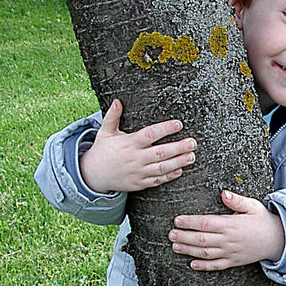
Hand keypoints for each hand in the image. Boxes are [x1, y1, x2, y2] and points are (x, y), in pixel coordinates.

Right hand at [79, 99, 196, 192]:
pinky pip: (156, 181)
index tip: (178, 124)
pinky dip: (168, 176)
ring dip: (178, 162)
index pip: (150, 134)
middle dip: (178, 148)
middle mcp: (135, 158)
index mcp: (129, 143)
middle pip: (160, 153)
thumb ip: (112, 116)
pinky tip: (180, 170)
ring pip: (161, 168)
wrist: (93, 175)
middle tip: (192, 143)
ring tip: (191, 156)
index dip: (165, 129)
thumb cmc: (103, 150)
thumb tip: (117, 101)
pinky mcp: (139, 184)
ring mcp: (138, 172)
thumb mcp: (105, 132)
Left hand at [169, 189, 284, 270]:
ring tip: (175, 246)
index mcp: (231, 225)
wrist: (278, 240)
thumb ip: (236, 200)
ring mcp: (230, 253)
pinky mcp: (234, 261)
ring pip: (205, 253)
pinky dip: (204, 266)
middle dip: (184, 236)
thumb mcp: (252, 206)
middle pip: (201, 239)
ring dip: (189, 250)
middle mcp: (229, 240)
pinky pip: (217, 266)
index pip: (206, 223)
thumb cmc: (263, 220)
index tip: (177, 220)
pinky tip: (192, 264)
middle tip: (170, 234)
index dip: (190, 222)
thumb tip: (223, 193)